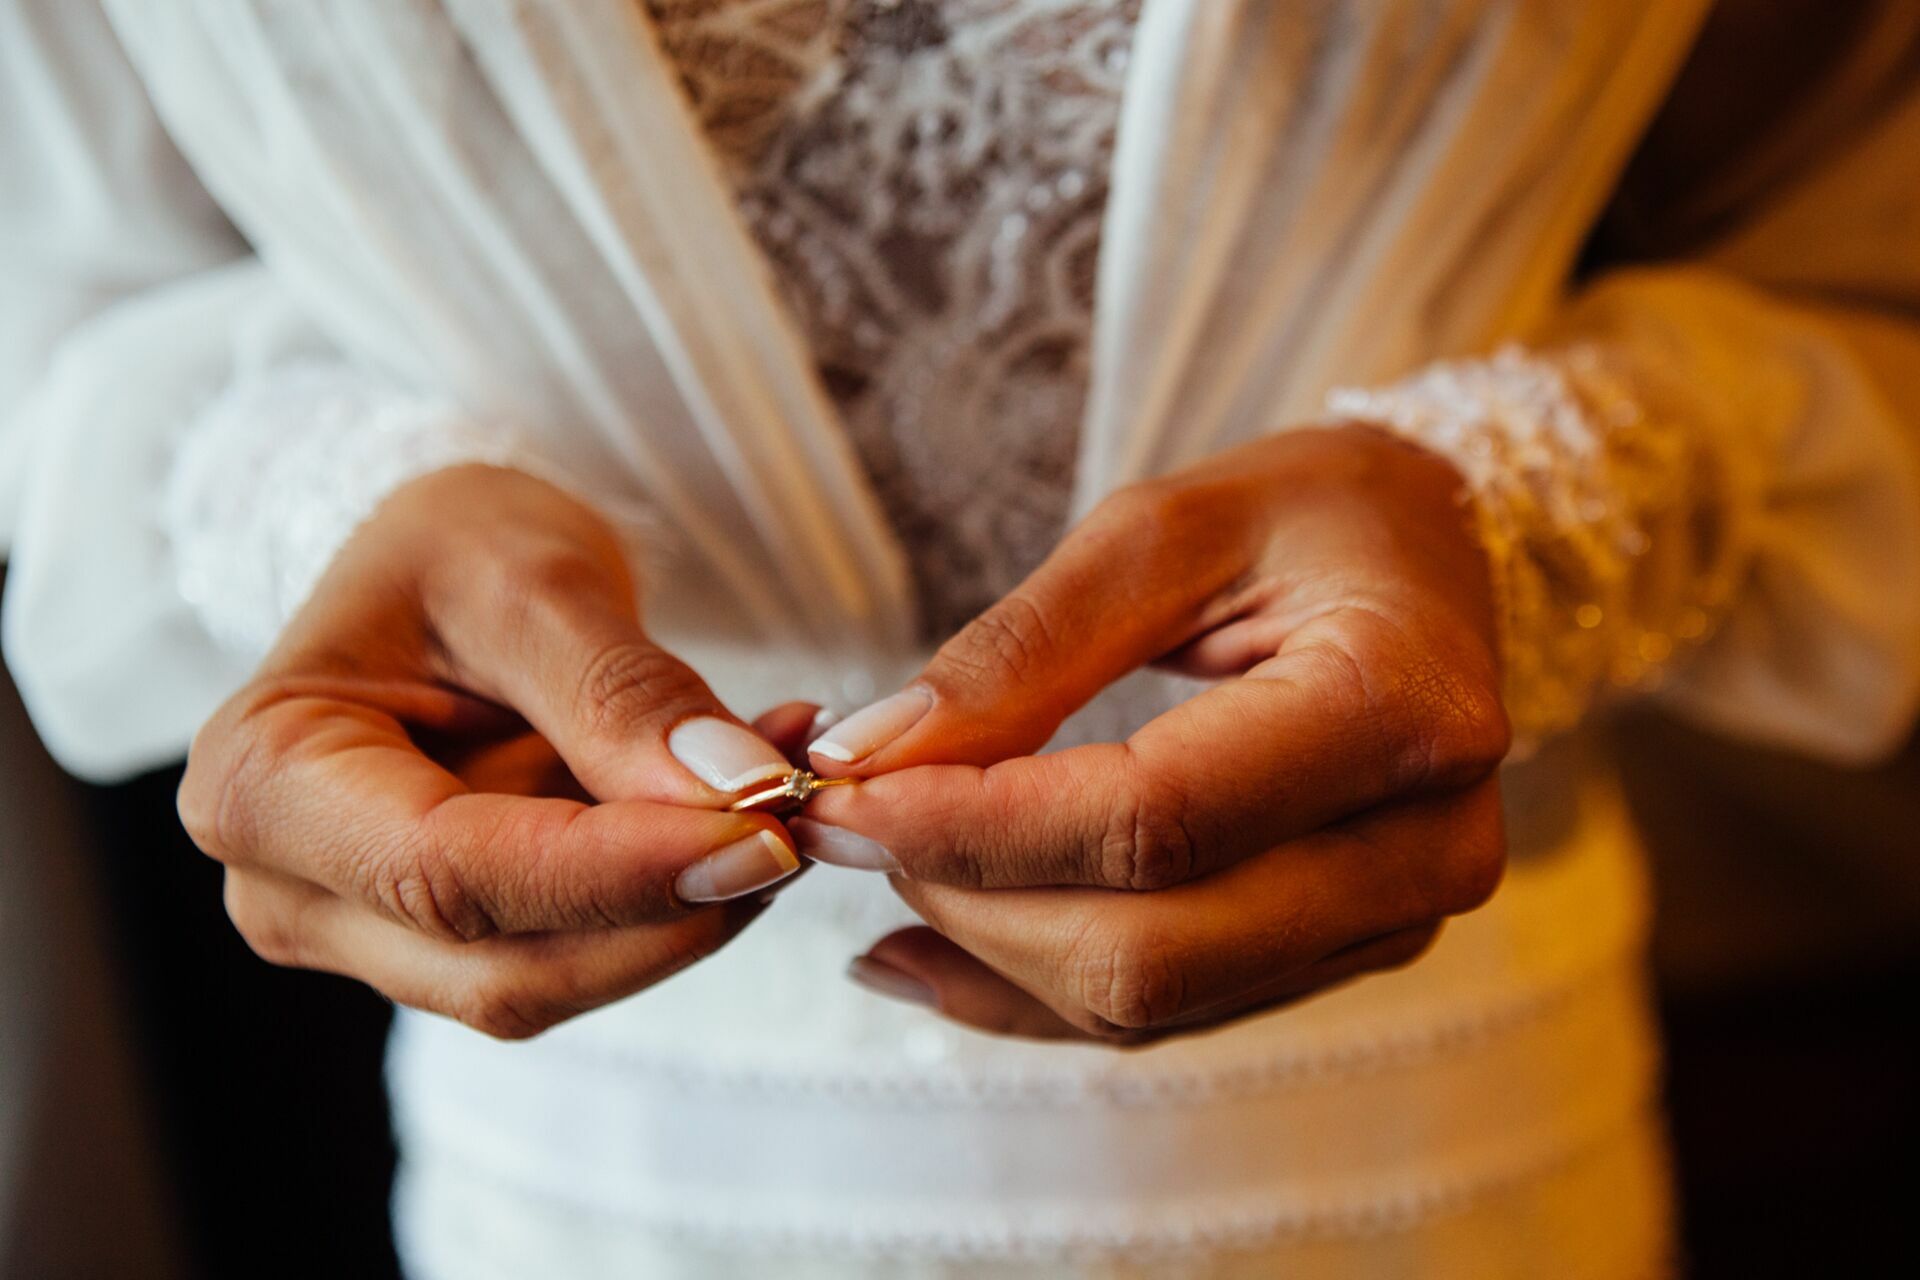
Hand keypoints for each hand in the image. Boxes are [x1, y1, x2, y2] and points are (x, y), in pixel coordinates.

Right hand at [180, 466, 805, 1038]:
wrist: (441, 574)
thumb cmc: (454, 548)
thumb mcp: (526, 575)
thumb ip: (622, 690)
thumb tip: (738, 794)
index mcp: (263, 782)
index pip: (448, 870)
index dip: (617, 869)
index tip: (765, 831)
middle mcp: (291, 890)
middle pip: (503, 959)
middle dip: (673, 906)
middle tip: (807, 817)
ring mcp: (369, 935)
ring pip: (556, 978)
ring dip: (694, 906)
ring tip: (789, 788)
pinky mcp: (453, 946)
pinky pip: (582, 952)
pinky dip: (681, 894)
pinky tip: (748, 808)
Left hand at [801, 426, 1511, 1043]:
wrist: (1430, 560)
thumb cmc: (1304, 516)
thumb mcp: (1161, 532)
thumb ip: (1018, 651)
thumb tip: (870, 758)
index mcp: (1398, 707)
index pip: (1155, 819)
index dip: (979, 826)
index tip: (845, 794)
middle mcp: (1423, 843)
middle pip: (1151, 947)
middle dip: (969, 899)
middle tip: (852, 825)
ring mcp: (1394, 918)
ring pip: (1148, 1000)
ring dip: (987, 948)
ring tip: (883, 864)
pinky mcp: (1344, 951)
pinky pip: (1167, 1012)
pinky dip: (1033, 991)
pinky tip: (930, 949)